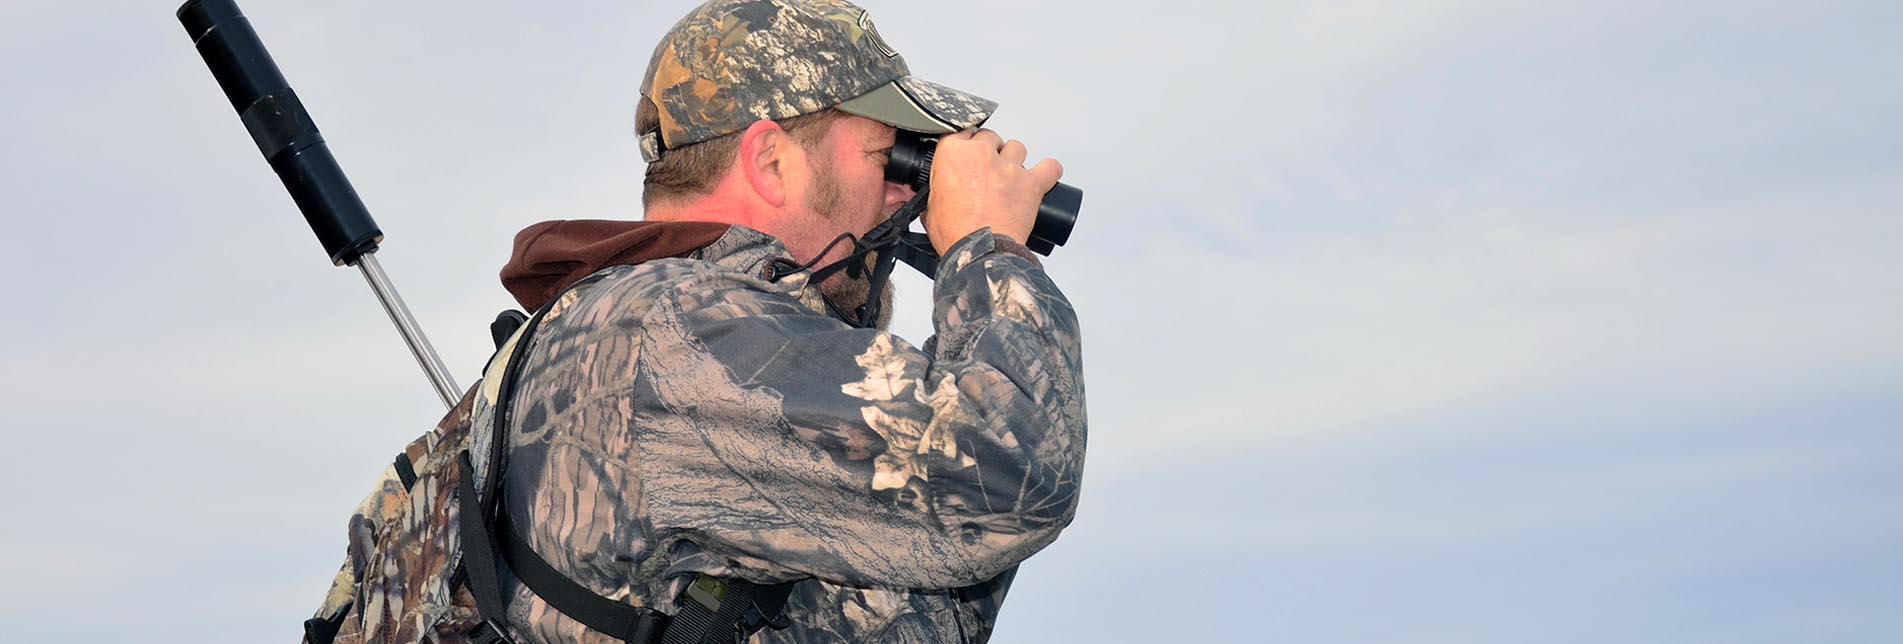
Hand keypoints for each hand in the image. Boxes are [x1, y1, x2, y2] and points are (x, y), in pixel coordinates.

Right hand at [924, 129, 1063, 254]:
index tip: (968, 155)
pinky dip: (1049, 171)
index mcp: (953, 154)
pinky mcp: (1031, 182)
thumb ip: (935, 195)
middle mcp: (982, 154)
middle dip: (990, 151)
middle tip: (988, 172)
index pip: (961, 133)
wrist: (979, 252)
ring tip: (1011, 177)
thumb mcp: (931, 211)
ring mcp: (1009, 167)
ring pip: (1017, 147)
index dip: (966, 145)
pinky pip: (1050, 167)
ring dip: (1015, 159)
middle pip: (990, 137)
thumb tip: (936, 199)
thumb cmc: (956, 234)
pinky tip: (1044, 176)